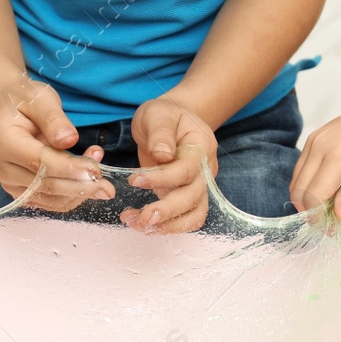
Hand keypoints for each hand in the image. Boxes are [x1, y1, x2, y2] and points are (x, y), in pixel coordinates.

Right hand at [0, 78, 113, 212]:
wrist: (8, 109)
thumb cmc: (25, 100)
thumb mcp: (41, 99)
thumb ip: (54, 119)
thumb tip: (69, 140)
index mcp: (4, 143)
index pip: (40, 162)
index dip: (70, 168)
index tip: (96, 169)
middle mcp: (3, 168)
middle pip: (45, 186)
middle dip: (80, 186)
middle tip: (108, 185)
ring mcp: (10, 183)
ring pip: (50, 199)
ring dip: (80, 192)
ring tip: (99, 172)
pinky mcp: (21, 192)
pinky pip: (50, 202)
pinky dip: (72, 195)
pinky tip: (86, 179)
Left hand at [126, 94, 219, 232]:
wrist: (172, 124)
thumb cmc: (164, 116)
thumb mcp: (158, 114)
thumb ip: (160, 132)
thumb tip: (162, 155)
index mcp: (201, 147)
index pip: (186, 169)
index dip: (162, 178)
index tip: (135, 180)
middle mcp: (205, 170)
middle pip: (193, 198)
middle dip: (166, 211)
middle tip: (139, 218)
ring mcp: (198, 187)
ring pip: (193, 216)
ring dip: (166, 226)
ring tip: (136, 224)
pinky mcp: (187, 199)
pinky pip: (184, 220)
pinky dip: (166, 227)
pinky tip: (142, 224)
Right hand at [288, 90, 340, 218]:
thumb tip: (338, 217)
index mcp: (337, 156)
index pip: (313, 197)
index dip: (318, 217)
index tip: (332, 228)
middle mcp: (320, 146)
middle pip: (299, 191)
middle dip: (310, 211)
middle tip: (329, 220)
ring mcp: (315, 139)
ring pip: (296, 181)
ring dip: (307, 198)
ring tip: (329, 206)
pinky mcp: (314, 137)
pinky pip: (301, 167)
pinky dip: (308, 183)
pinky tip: (326, 189)